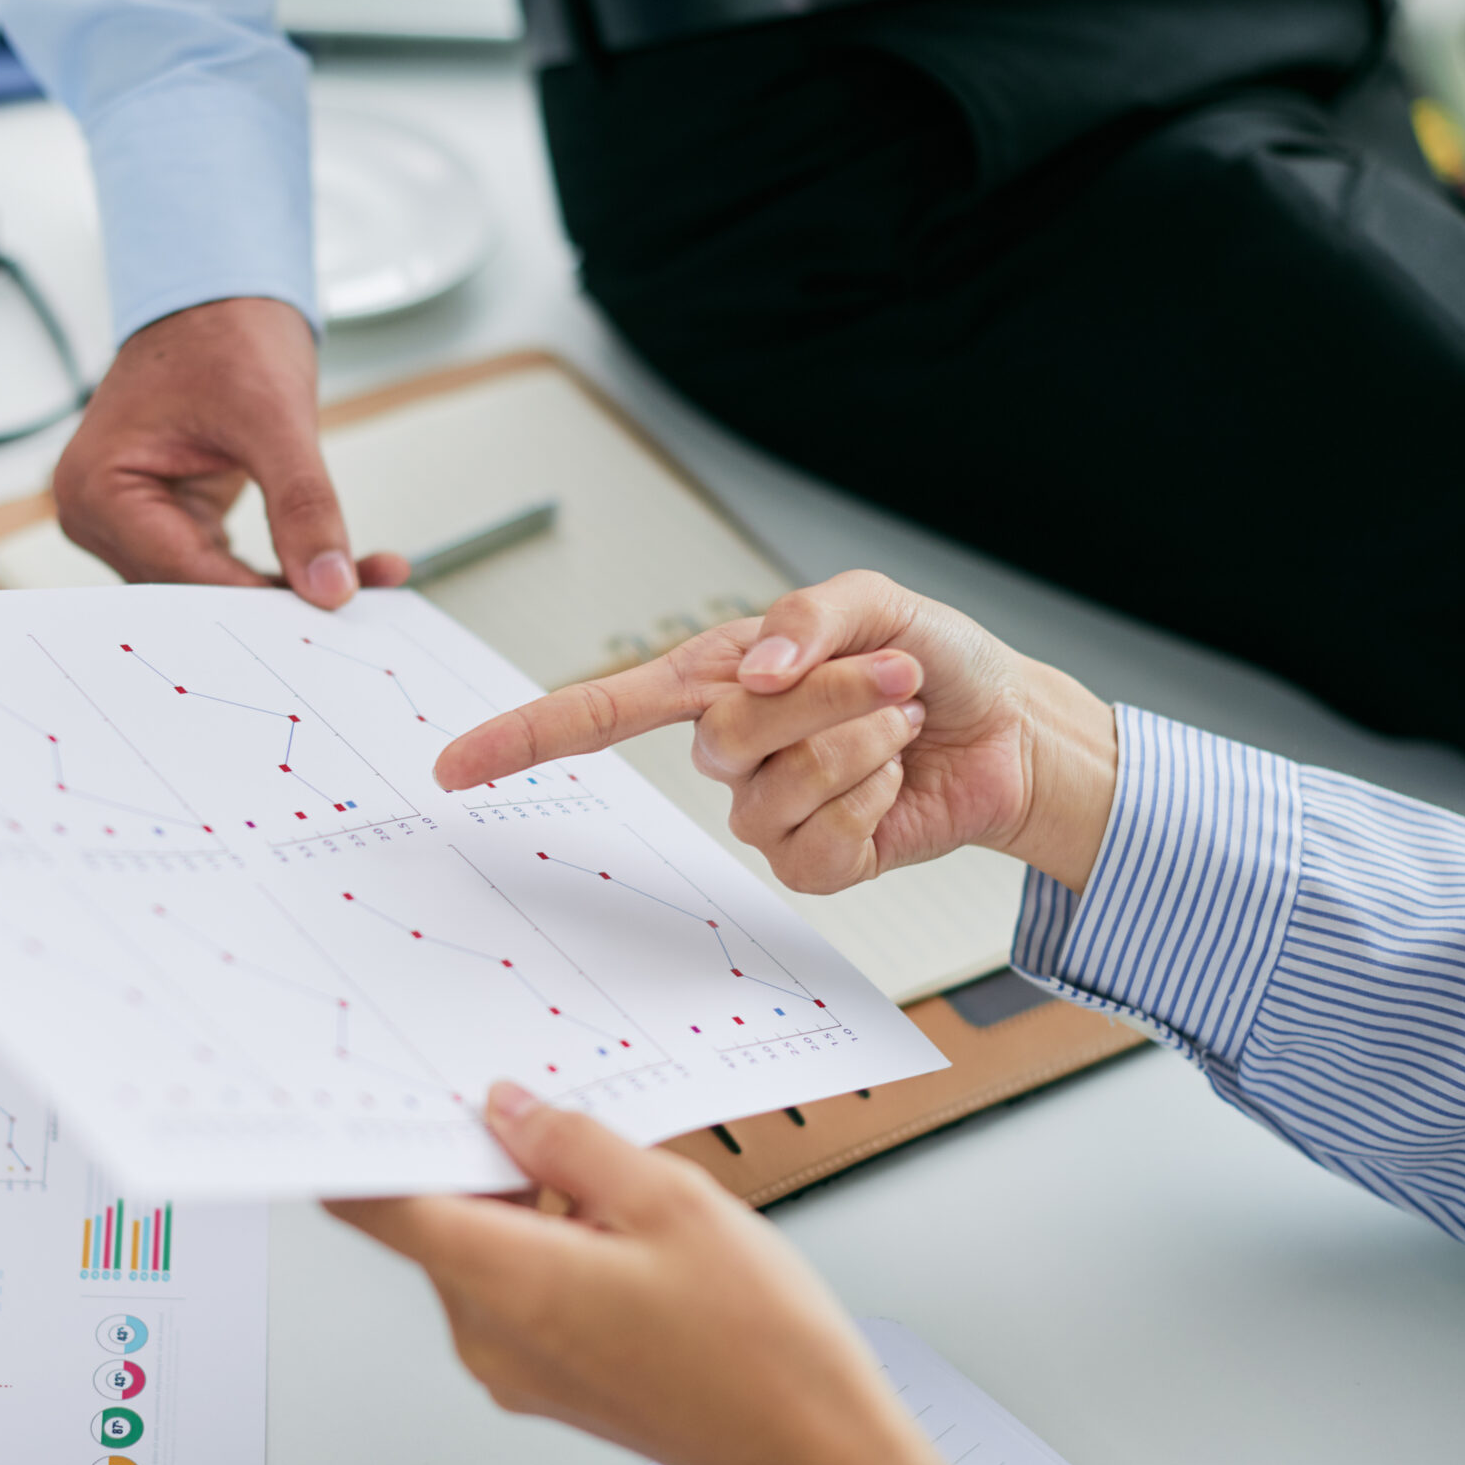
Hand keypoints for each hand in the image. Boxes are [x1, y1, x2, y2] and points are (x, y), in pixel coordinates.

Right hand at [50, 297, 408, 606]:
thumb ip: (303, 505)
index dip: (258, 598)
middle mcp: (103, 514)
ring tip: (366, 580)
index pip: (184, 572)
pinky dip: (283, 568)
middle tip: (353, 606)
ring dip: (289, 587)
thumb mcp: (273, 417)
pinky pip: (228, 566)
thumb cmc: (222, 330)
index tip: (324, 612)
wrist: (219, 292)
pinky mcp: (171, 521)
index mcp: (100, 488)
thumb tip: (330, 585)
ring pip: (217, 586)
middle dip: (278, 598)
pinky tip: (339, 567)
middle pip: (196, 590)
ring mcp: (133, 521)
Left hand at [331, 1083, 970, 1464]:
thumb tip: (508, 1110)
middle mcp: (488, 1336)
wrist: (814, 1450)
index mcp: (504, 1283)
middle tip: (536, 1107)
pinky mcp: (546, 1382)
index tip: (370, 1093)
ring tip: (609, 1177)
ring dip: (520, 1202)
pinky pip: (514, 1292)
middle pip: (434, 1220)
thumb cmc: (758, 1346)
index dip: (362, 1141)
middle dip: (475, 1158)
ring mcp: (515, 1368)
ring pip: (479, 1253)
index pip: (377, 1205)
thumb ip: (569, 1143)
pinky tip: (617, 1226)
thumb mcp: (669, 1198)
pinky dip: (545, 1246)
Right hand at [435, 570, 1117, 893]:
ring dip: (861, 746)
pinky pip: (816, 846)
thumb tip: (752, 669)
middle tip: (894, 676)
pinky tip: (892, 784)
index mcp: (716, 679)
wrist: (1010, 730)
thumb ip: (809, 617)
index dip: (524, 737)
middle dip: (827, 699)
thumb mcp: (877, 601)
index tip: (454, 766)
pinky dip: (872, 802)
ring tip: (898, 725)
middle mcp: (728, 750)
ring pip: (776, 792)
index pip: (599, 711)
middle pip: (724, 738)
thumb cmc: (935, 660)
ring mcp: (766, 811)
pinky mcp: (815, 862)